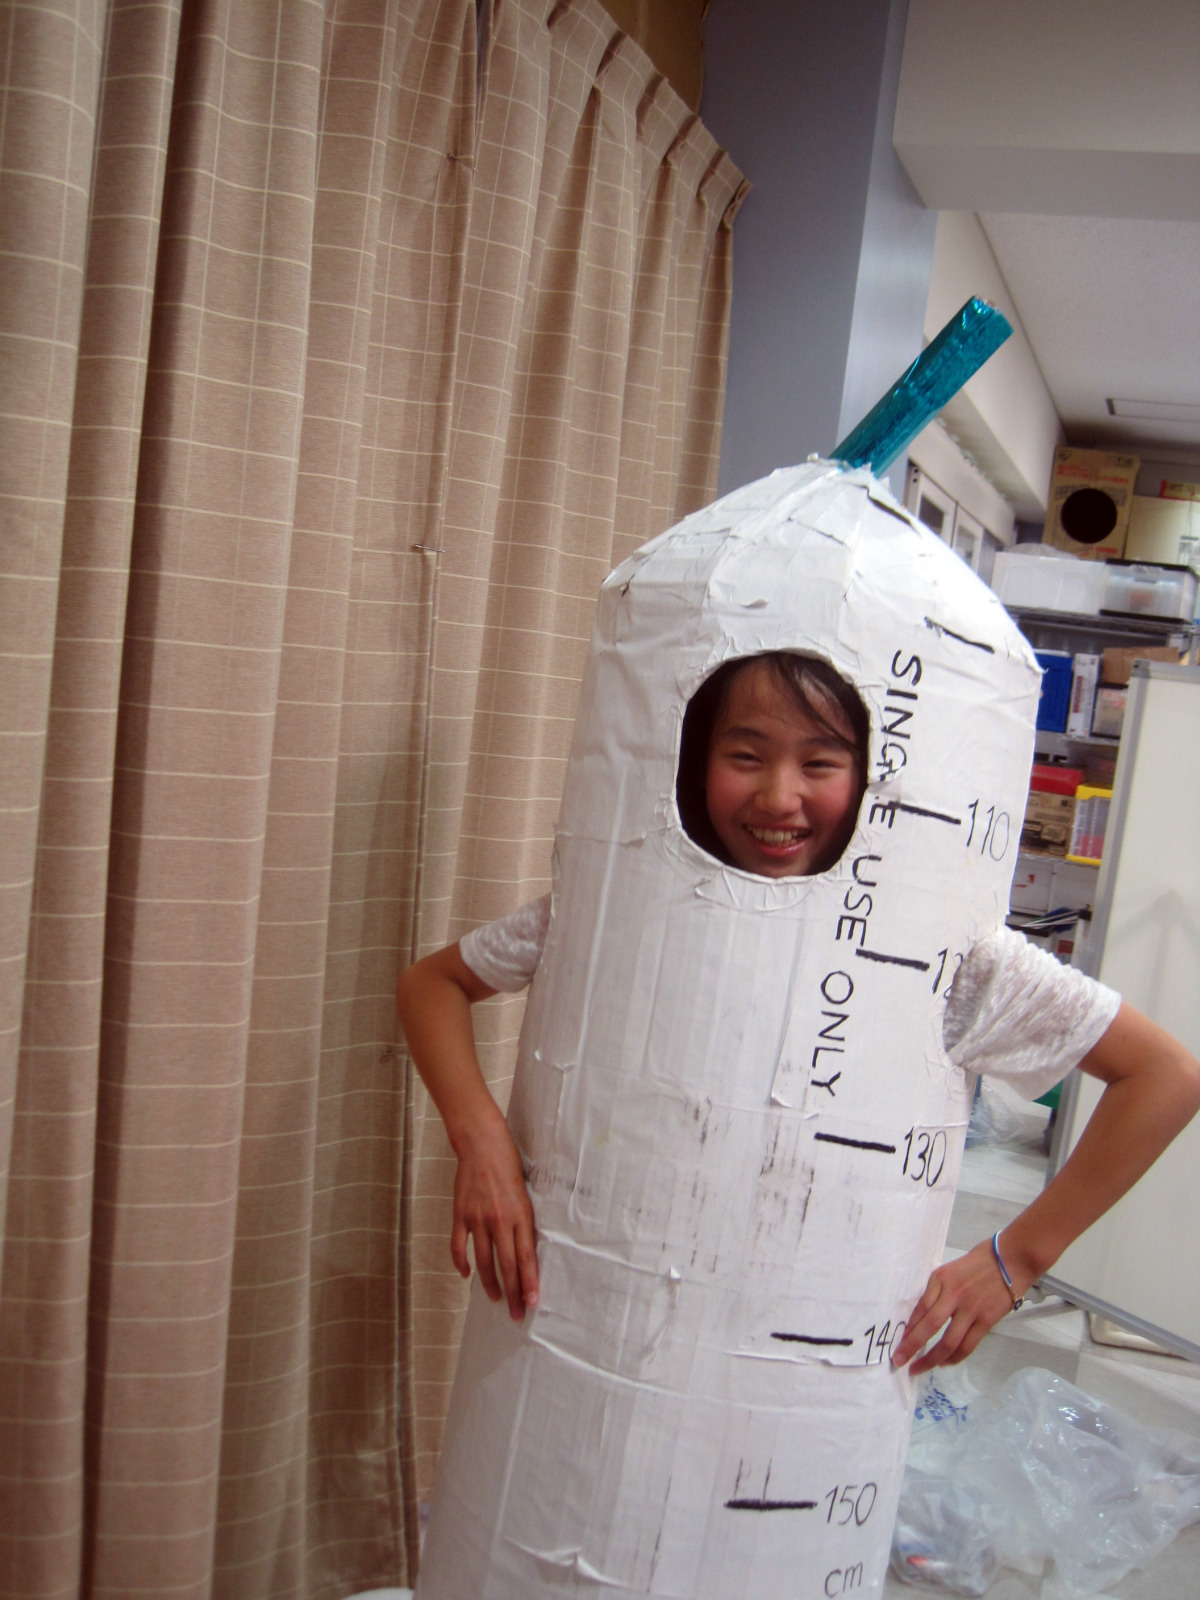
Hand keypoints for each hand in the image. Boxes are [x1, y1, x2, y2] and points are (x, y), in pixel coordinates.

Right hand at [451, 1111, 538, 1320]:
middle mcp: (499, 1220)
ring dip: (489, 1284)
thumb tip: (526, 1250)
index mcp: (520, 1215)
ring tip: (495, 1299)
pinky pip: (459, 1246)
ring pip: (484, 1261)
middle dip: (513, 1293)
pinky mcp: (460, 1215)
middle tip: (517, 1313)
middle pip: (506, 1266)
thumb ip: (524, 1222)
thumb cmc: (509, 1165)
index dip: (529, 1282)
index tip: (534, 1302)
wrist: (482, 1144)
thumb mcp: (526, 1193)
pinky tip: (466, 1275)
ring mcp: (477, 1219)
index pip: (526, 1257)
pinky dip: (461, 1263)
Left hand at [891, 1235, 1027, 1375]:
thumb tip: (921, 1317)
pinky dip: (954, 1358)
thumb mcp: (949, 1270)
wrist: (1010, 1260)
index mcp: (940, 1279)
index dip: (908, 1328)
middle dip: (912, 1347)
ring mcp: (971, 1309)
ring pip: (948, 1342)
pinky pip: (968, 1345)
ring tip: (920, 1368)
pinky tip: (945, 1363)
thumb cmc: (976, 1263)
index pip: (919, 1308)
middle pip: (929, 1326)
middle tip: (900, 1361)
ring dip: (932, 1359)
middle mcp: (953, 1294)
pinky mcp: (987, 1320)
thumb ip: (936, 1291)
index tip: (897, 1342)